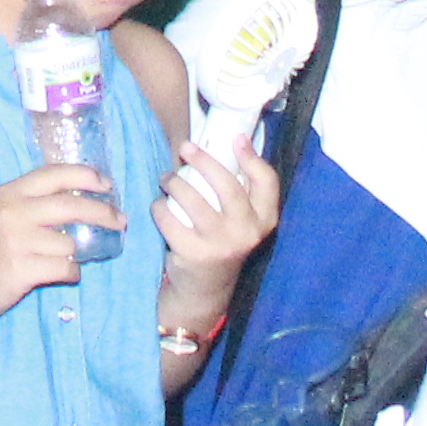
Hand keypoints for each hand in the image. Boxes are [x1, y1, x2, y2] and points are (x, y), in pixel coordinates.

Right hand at [0, 162, 122, 312]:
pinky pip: (66, 268)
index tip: (107, 184)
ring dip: (80, 252)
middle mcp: (13, 212)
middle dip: (103, 211)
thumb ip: (36, 203)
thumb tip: (87, 198)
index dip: (86, 175)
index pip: (55, 174)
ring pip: (71, 241)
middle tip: (120, 220)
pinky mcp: (22, 270)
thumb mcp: (4, 213)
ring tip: (72, 257)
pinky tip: (62, 273)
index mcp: (10, 192)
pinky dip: (72, 272)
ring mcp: (17, 241)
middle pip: (72, 205)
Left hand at [151, 135, 279, 281]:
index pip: (267, 182)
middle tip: (186, 147)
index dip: (253, 158)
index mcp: (264, 219)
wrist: (207, 287)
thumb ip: (239, 187)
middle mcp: (247, 233)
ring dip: (174, 181)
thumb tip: (228, 139)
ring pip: (193, 198)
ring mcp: (220, 245)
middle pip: (227, 185)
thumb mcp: (241, 218)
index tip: (236, 139)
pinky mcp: (192, 253)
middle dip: (204, 160)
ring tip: (166, 177)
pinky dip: (159, 206)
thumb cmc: (223, 239)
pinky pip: (168, 217)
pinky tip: (160, 205)